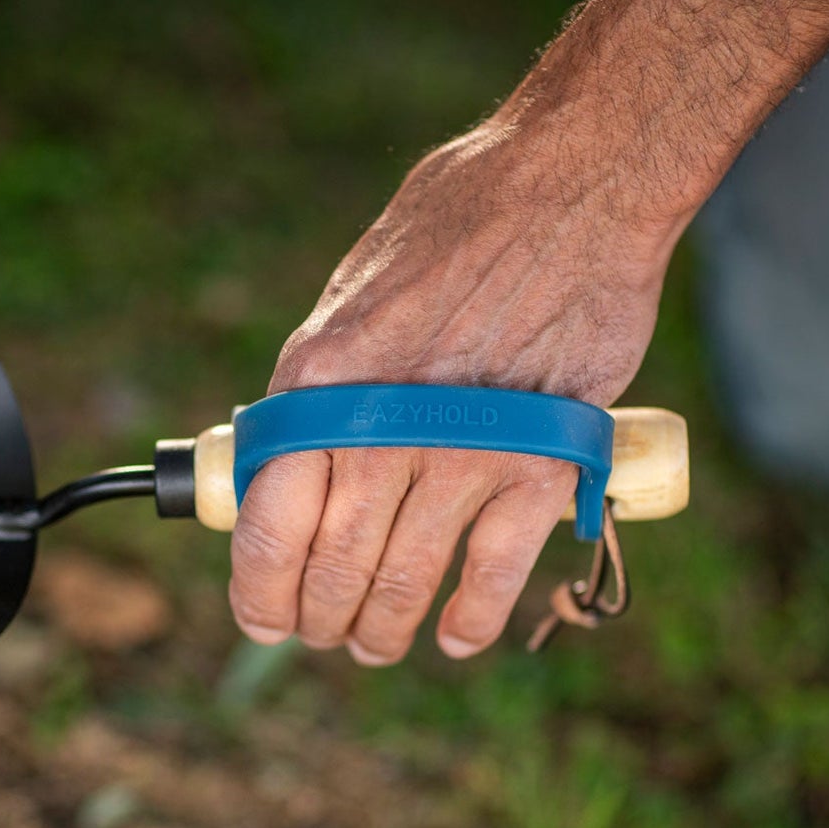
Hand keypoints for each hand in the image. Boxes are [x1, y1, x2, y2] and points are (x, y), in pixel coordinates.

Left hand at [228, 122, 678, 663]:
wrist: (570, 185)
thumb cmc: (456, 227)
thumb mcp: (352, 299)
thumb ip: (323, 387)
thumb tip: (292, 456)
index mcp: (316, 385)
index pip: (265, 526)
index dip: (259, 593)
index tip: (264, 618)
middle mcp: (377, 429)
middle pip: (333, 569)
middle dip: (322, 620)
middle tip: (327, 633)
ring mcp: (462, 452)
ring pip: (404, 583)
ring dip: (384, 630)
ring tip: (377, 642)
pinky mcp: (541, 463)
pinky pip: (492, 574)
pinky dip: (470, 619)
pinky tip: (457, 637)